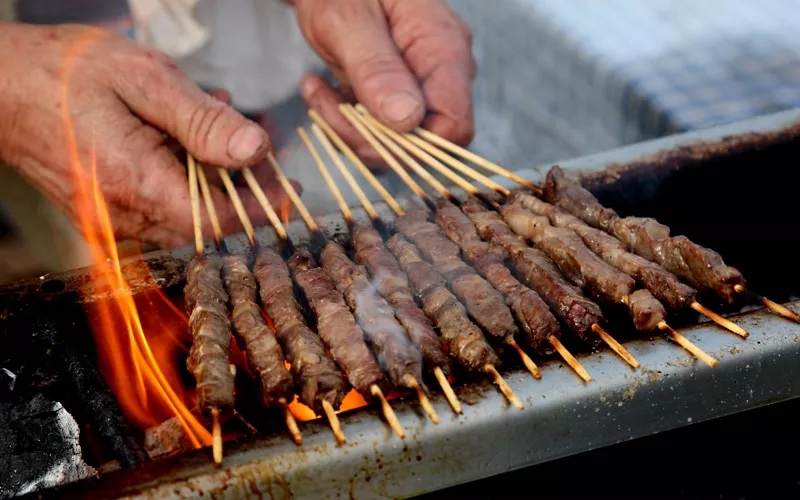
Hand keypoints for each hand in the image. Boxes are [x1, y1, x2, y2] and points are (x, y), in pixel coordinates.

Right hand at [0, 22, 299, 248]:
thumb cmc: (65, 71)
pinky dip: (182, 178)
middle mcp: (122, 215)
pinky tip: (182, 137)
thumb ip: (203, 120)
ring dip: (212, 177)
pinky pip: (159, 206)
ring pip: (186, 214)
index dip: (259, 206)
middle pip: (206, 221)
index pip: (218, 221)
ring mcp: (111, 219)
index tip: (287, 184)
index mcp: (134, 184)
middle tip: (258, 145)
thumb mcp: (145, 79)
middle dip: (240, 186)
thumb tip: (257, 149)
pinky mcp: (104, 213)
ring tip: (214, 122)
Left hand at [292, 0, 475, 164]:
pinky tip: (320, 88)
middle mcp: (442, 71)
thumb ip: (377, 67)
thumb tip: (405, 120)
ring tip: (314, 89)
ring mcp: (421, 82)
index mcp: (444, 49)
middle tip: (323, 102)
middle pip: (423, 140)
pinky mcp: (397, 90)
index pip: (454, 126)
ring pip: (397, 140)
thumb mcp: (348, 18)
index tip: (361, 127)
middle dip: (368, 137)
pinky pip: (380, 128)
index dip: (412, 145)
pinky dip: (346, 120)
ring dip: (349, 128)